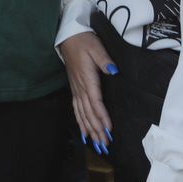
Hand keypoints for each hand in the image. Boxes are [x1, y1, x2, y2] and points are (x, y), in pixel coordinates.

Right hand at [57, 31, 115, 154]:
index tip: (108, 129)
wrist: (68, 37)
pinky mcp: (75, 89)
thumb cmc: (84, 41)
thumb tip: (114, 71)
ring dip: (90, 130)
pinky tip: (85, 133)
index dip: (102, 117)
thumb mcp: (96, 47)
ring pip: (82, 114)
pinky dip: (81, 122)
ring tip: (97, 144)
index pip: (96, 102)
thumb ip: (105, 60)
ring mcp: (76, 90)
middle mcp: (80, 88)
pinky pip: (76, 110)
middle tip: (105, 144)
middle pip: (89, 113)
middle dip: (97, 130)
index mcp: (87, 79)